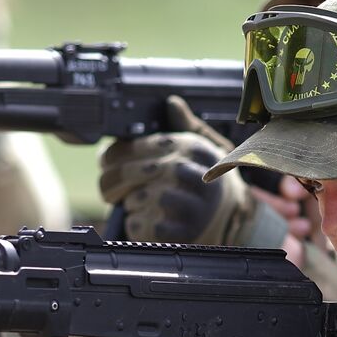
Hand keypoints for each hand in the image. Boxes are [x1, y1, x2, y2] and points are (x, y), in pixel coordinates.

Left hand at [98, 96, 288, 247]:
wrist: (232, 218)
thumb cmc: (205, 179)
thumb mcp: (202, 147)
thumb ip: (183, 126)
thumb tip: (172, 103)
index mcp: (196, 149)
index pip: (146, 145)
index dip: (116, 153)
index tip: (104, 162)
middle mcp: (197, 175)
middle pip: (141, 171)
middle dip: (115, 180)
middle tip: (107, 188)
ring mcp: (192, 207)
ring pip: (143, 198)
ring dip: (130, 202)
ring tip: (134, 202)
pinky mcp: (185, 233)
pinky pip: (147, 226)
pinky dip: (137, 224)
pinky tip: (142, 219)